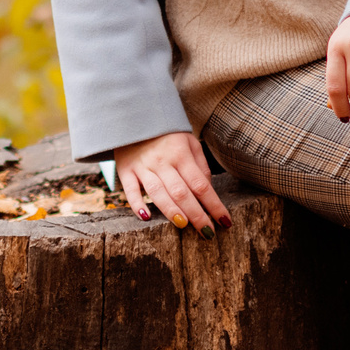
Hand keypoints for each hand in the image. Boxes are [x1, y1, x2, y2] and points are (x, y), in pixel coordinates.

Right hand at [114, 130, 229, 231]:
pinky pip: (130, 190)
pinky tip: (146, 217)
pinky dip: (136, 204)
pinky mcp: (125, 170)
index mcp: (181, 154)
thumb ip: (200, 166)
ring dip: (171, 211)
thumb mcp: (190, 142)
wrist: (136, 116)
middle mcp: (162, 161)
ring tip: (184, 225)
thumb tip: (208, 192)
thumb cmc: (168, 134)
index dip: (214, 205)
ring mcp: (142, 166)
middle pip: (181, 192)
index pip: (201, 185)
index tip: (225, 222)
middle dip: (196, 214)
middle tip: (207, 233)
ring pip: (158, 193)